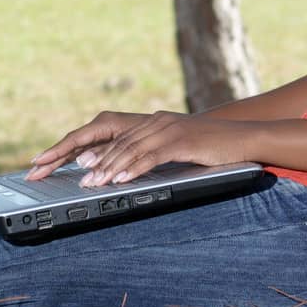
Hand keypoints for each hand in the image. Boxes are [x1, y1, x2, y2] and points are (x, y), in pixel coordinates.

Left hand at [26, 110, 252, 187]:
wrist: (243, 139)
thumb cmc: (210, 149)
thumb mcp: (175, 151)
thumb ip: (149, 156)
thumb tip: (120, 172)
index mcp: (150, 123)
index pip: (113, 138)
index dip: (86, 151)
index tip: (63, 165)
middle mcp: (154, 122)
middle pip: (115, 143)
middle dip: (89, 162)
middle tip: (71, 179)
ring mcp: (167, 129)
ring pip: (129, 150)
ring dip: (107, 169)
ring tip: (90, 184)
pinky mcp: (180, 140)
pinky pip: (150, 156)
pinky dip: (132, 168)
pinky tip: (119, 180)